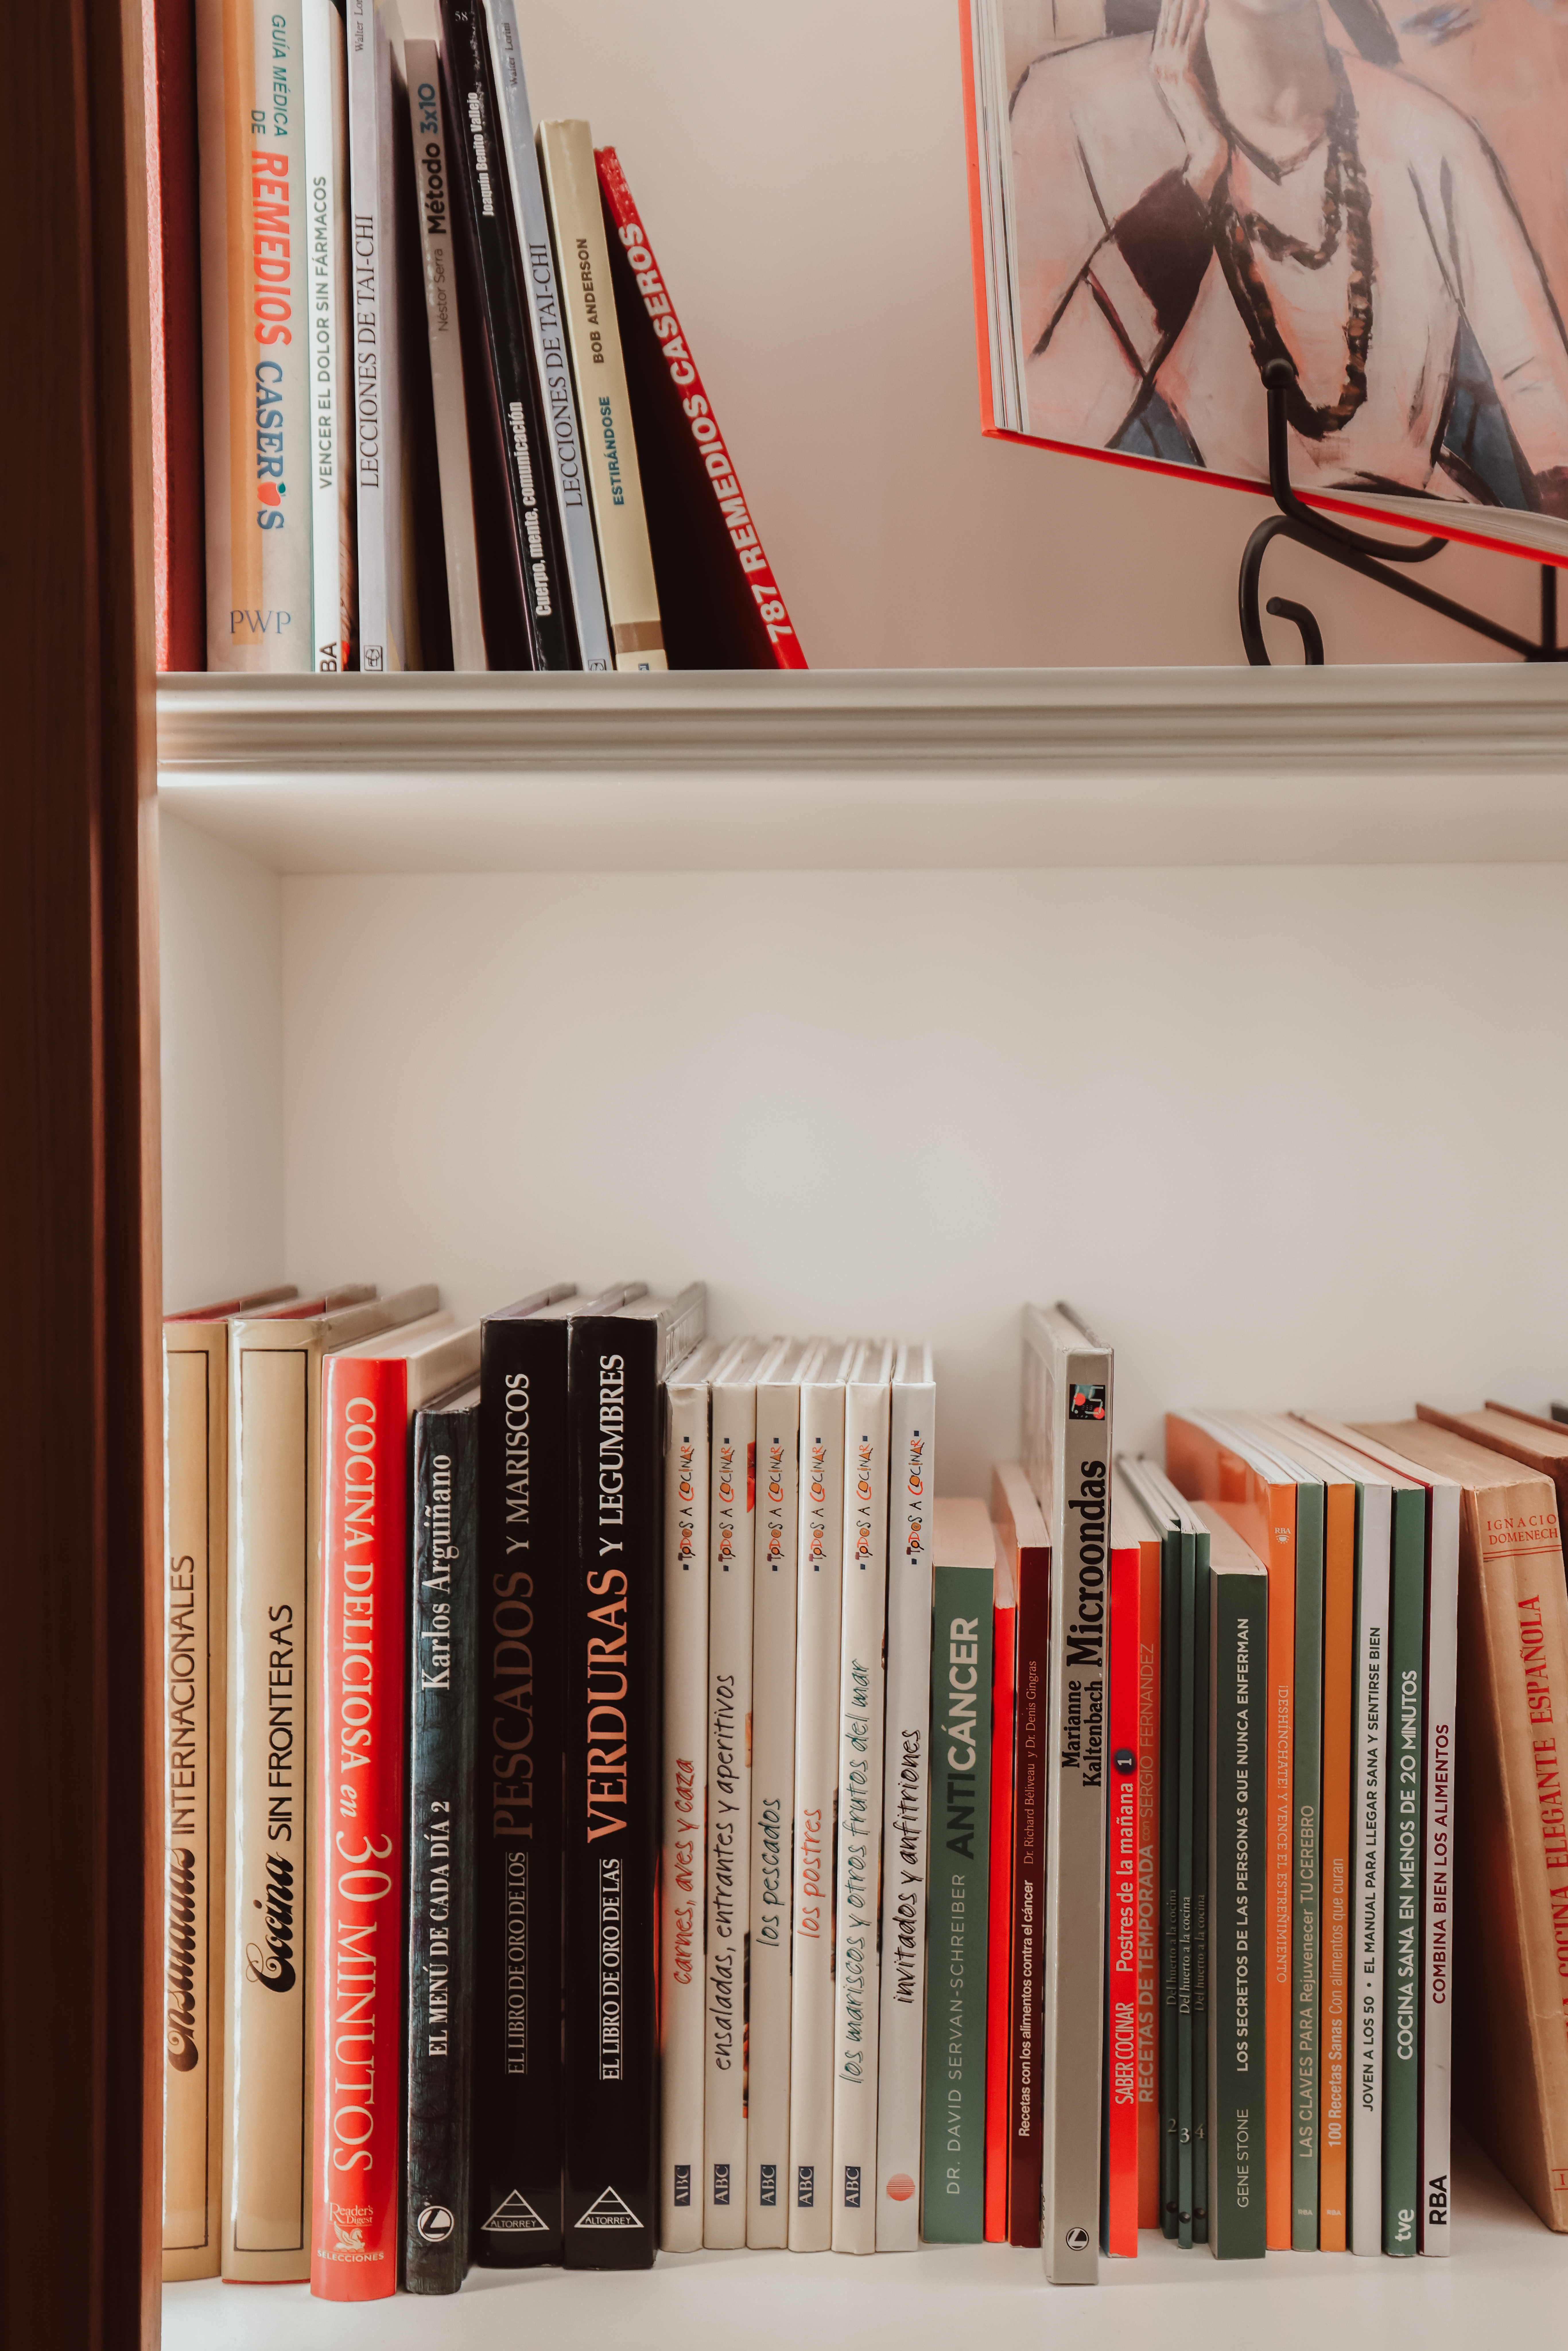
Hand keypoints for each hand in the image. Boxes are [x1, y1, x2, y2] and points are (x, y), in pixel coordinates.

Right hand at [1150, 0, 1228, 206]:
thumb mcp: (1188, 79)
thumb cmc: (1200, 110)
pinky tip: (1204, 2)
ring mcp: (1168, 69)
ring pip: (1179, 25)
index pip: (1163, 24)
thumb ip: (1185, 57)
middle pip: (1168, 20)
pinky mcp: (1183, 72)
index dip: (1170, 2)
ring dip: (1187, 1)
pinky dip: (1198, 18)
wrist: (1203, 140)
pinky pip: (1191, 37)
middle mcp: (1158, 64)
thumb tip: (1191, 35)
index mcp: (1157, 64)